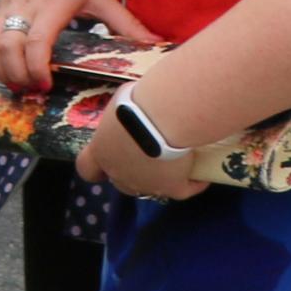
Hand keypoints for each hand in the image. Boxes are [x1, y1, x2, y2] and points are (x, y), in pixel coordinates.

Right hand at [0, 0, 148, 96]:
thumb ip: (126, 23)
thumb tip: (157, 44)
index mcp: (52, 6)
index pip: (37, 41)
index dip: (37, 66)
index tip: (46, 85)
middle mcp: (24, 8)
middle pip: (7, 46)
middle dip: (17, 74)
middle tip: (33, 90)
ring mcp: (5, 9)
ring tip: (15, 85)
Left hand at [78, 113, 211, 199]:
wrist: (164, 117)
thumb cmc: (138, 103)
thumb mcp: (123, 100)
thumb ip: (124, 112)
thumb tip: (135, 104)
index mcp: (101, 151)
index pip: (88, 168)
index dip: (96, 168)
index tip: (109, 160)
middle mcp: (118, 173)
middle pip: (121, 182)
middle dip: (133, 172)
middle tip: (151, 156)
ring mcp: (146, 184)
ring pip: (152, 188)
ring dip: (161, 178)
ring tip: (178, 164)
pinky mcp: (172, 188)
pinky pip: (185, 189)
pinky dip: (194, 182)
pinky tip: (202, 173)